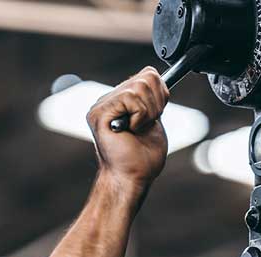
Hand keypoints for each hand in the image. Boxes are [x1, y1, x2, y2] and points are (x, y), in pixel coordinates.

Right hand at [86, 68, 168, 205]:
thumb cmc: (142, 158)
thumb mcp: (153, 120)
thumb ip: (151, 98)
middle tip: (145, 126)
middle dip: (157, 104)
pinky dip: (140, 116)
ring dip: (148, 112)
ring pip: (140, 86)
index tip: (154, 117)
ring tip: (138, 129)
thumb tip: (153, 76)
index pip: (148, 74)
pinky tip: (131, 130)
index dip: (161, 94)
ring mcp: (101, 106)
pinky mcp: (99, 113)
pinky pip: (131, 97)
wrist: (132, 179)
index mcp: (119, 100)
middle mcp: (107, 100)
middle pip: (147, 77)